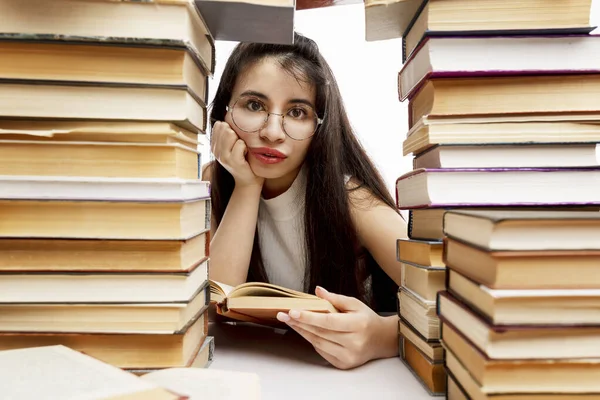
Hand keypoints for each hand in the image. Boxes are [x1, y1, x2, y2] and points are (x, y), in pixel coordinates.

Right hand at [211, 121, 263, 187]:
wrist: (249, 180)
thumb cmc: (244, 160)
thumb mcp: (233, 145)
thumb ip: (228, 133)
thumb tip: (226, 113)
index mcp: (215, 146)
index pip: (219, 125)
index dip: (230, 129)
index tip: (235, 140)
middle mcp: (216, 151)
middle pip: (225, 128)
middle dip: (236, 133)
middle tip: (240, 146)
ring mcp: (224, 157)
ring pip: (231, 134)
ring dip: (241, 139)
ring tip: (242, 150)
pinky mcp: (233, 161)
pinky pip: (240, 144)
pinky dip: (246, 147)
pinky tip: (245, 154)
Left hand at [276, 286, 392, 369]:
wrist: (381, 340)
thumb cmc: (366, 319)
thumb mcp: (354, 304)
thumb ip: (335, 298)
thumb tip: (317, 291)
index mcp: (358, 325)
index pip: (328, 321)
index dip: (309, 317)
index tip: (292, 312)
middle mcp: (354, 343)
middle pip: (320, 333)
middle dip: (299, 323)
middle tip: (283, 314)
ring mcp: (349, 356)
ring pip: (318, 343)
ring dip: (302, 332)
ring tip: (290, 321)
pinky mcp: (344, 364)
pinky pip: (322, 351)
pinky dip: (312, 340)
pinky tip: (305, 331)